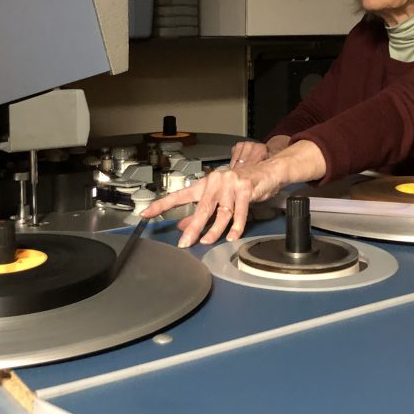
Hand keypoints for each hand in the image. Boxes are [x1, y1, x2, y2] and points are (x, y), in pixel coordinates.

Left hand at [141, 139, 327, 247]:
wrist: (267, 171)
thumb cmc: (241, 185)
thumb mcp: (218, 197)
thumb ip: (200, 211)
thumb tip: (182, 226)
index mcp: (205, 184)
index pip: (179, 195)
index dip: (162, 205)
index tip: (145, 213)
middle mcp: (215, 182)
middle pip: (201, 208)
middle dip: (192, 227)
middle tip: (184, 242)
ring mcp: (231, 185)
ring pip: (221, 212)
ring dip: (214, 230)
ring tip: (207, 242)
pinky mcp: (246, 189)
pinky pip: (240, 212)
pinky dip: (236, 226)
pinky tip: (231, 236)